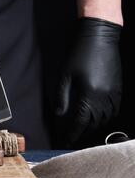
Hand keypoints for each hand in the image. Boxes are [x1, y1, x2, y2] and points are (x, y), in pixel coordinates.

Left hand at [55, 17, 121, 145]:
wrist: (100, 36)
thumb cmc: (79, 54)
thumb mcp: (65, 75)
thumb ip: (62, 97)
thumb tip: (59, 115)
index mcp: (89, 95)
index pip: (81, 122)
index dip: (72, 134)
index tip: (65, 141)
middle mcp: (104, 98)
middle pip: (94, 124)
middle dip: (82, 133)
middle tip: (71, 138)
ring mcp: (114, 93)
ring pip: (106, 119)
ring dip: (94, 127)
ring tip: (83, 131)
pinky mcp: (118, 88)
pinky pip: (114, 110)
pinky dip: (105, 118)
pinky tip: (98, 118)